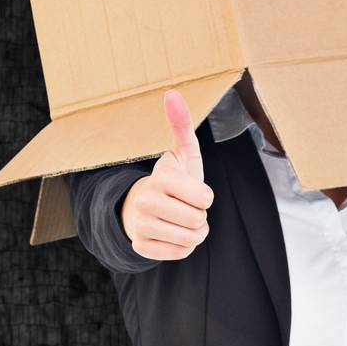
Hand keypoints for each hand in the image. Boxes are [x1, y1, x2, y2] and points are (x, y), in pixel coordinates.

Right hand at [121, 88, 215, 261]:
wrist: (143, 206)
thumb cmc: (172, 180)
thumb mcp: (182, 154)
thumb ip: (182, 125)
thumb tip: (172, 92)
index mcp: (161, 178)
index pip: (206, 199)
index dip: (205, 197)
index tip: (192, 191)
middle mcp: (146, 201)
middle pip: (198, 221)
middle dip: (199, 216)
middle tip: (185, 207)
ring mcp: (140, 225)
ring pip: (190, 240)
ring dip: (194, 233)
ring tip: (181, 220)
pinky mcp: (141, 246)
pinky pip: (180, 253)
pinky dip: (183, 246)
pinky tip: (172, 233)